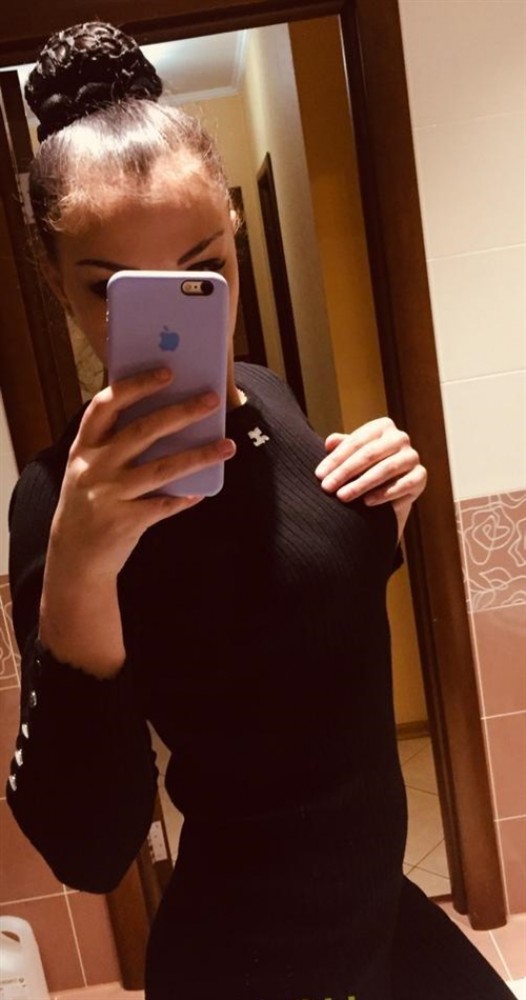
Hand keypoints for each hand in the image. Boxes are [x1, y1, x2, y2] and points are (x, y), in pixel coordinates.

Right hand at [51, 367, 234, 576]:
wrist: (75, 557)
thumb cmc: (91, 502)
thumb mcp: (90, 470)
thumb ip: (116, 445)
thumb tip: (168, 417)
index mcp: (84, 448)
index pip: (106, 405)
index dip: (136, 386)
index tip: (166, 372)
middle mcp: (93, 468)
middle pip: (142, 431)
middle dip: (180, 413)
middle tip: (211, 400)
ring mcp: (109, 496)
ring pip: (162, 469)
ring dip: (199, 455)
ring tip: (228, 446)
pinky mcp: (124, 522)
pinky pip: (164, 505)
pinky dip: (185, 497)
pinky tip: (203, 490)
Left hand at [314, 417, 426, 535]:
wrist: (387, 494)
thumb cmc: (363, 469)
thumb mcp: (350, 456)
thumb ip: (340, 447)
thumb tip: (330, 441)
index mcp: (382, 426)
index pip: (356, 442)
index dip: (335, 459)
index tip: (319, 475)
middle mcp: (400, 438)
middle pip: (370, 454)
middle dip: (345, 472)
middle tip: (327, 487)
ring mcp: (412, 457)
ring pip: (386, 469)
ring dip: (362, 484)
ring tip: (342, 496)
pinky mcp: (420, 476)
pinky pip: (404, 484)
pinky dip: (384, 494)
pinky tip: (367, 502)